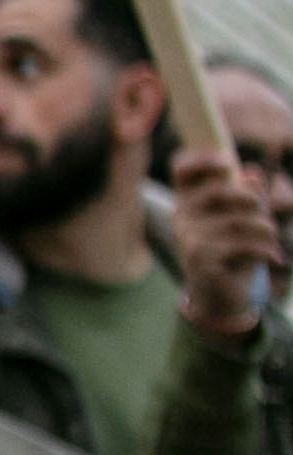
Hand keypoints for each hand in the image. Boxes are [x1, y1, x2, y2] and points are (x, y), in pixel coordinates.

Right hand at [170, 145, 285, 337]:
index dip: (201, 158)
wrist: (218, 296)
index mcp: (188, 201)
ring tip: (271, 238)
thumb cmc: (232, 251)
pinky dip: (266, 250)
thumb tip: (253, 174)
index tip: (226, 161)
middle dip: (252, 200)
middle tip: (264, 214)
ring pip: (238, 220)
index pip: (181, 169)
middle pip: (220, 191)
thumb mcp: (241, 221)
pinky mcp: (203, 258)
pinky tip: (273, 257)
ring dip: (266, 228)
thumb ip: (247, 196)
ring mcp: (189, 237)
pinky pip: (244, 244)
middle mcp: (182, 216)